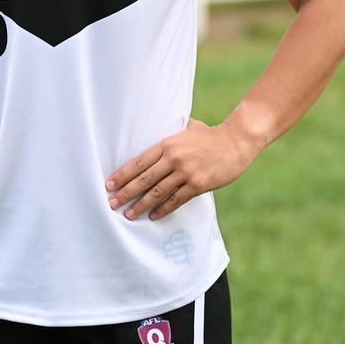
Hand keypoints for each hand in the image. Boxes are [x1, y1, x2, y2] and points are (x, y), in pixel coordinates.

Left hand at [104, 118, 258, 220]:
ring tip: (128, 214)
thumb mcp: (186, 127)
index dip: (122, 175)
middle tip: (111, 203)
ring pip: (157, 192)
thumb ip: (170, 131)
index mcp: (167, 143)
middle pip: (143, 179)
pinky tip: (153, 216)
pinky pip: (176, 200)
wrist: (236, 141)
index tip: (108, 185)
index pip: (138, 162)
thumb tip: (154, 128)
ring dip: (141, 205)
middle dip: (125, 192)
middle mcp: (173, 158)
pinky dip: (163, 209)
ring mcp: (186, 172)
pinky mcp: (198, 184)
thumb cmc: (209, 134)